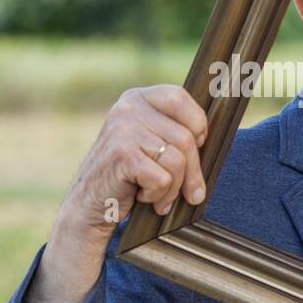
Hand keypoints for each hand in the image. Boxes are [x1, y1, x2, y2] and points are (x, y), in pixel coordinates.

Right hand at [58, 84, 209, 242]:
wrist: (88, 205)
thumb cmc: (128, 176)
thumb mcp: (150, 143)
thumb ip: (176, 132)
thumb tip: (214, 134)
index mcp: (137, 98)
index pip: (181, 98)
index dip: (197, 126)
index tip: (195, 148)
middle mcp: (127, 108)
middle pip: (185, 138)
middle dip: (191, 173)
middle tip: (187, 193)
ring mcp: (122, 130)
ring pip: (177, 161)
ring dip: (173, 189)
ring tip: (157, 195)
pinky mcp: (121, 155)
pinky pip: (162, 179)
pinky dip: (157, 196)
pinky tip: (141, 196)